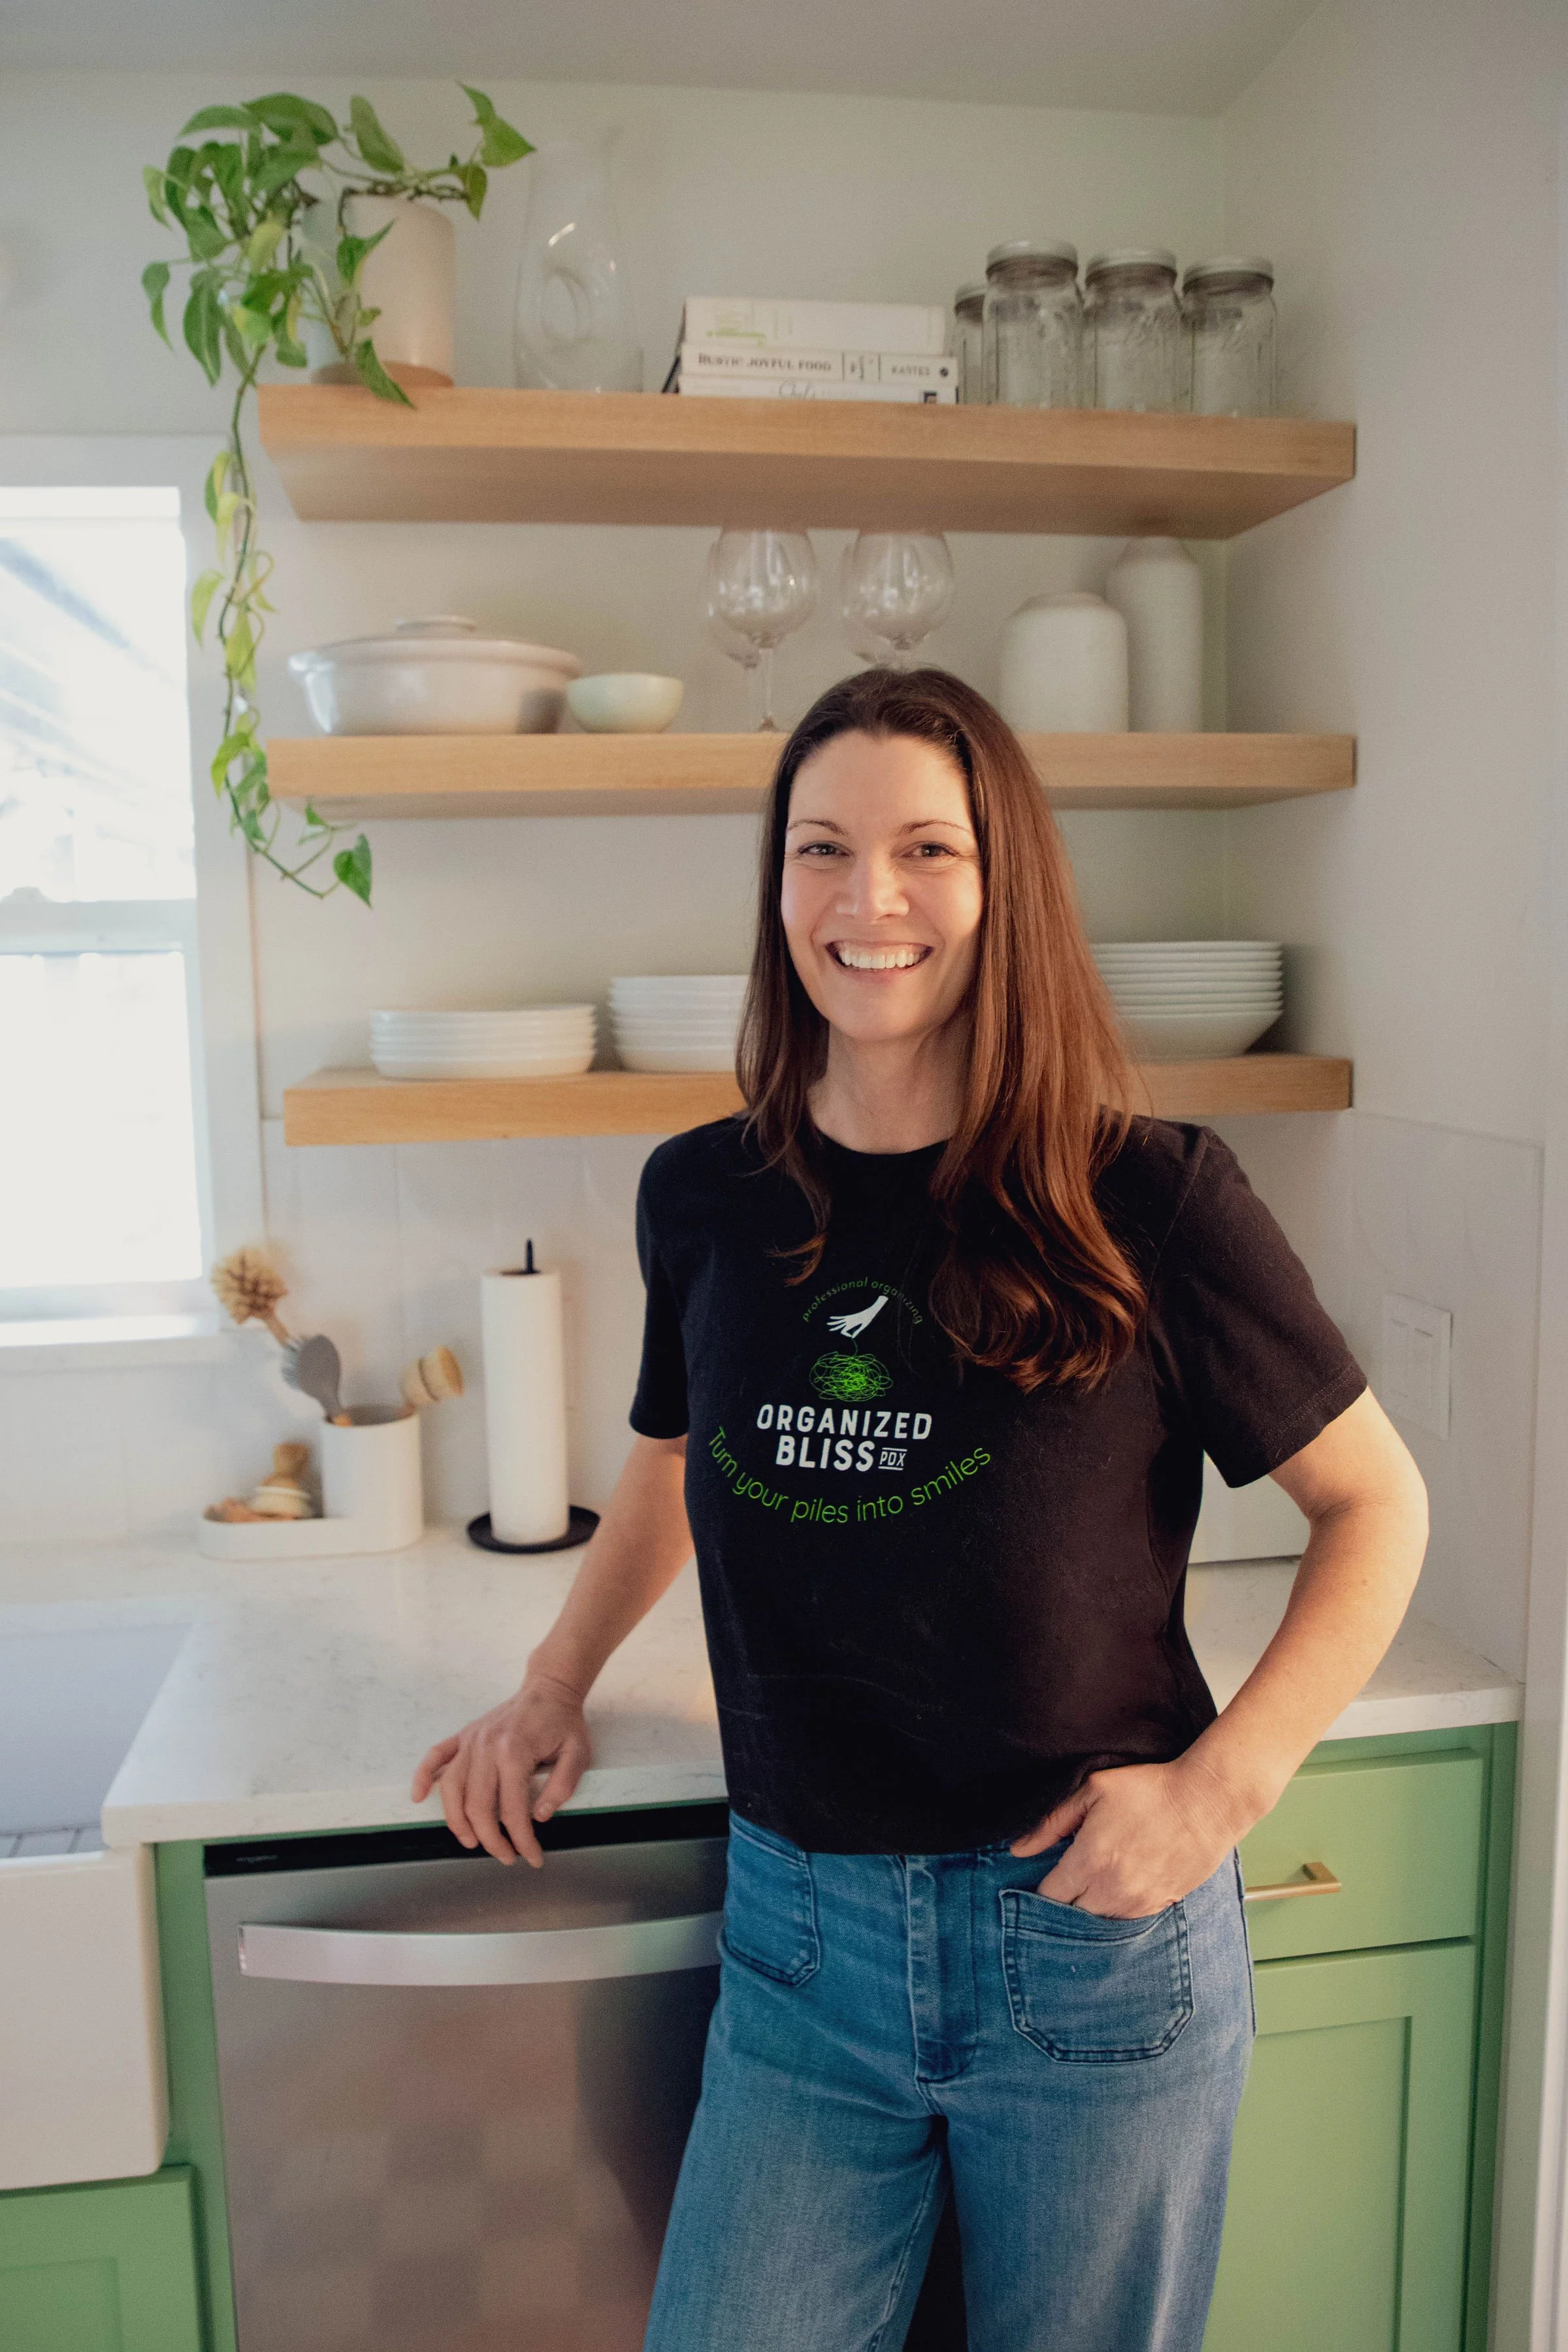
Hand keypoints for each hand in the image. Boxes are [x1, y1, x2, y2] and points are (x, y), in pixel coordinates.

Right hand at [410, 1671, 590, 1866]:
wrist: (549, 1688)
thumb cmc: (564, 1722)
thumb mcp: (578, 1754)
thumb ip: (562, 1786)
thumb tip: (539, 1816)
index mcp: (515, 1752)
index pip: (512, 1809)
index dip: (522, 1840)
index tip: (532, 1858)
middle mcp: (487, 1746)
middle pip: (477, 1806)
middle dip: (491, 1840)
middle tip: (506, 1856)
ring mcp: (472, 1740)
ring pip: (452, 1789)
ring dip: (457, 1821)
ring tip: (471, 1842)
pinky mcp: (464, 1735)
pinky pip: (435, 1756)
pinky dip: (424, 1776)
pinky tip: (419, 1796)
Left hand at [1011, 1753, 1252, 1917]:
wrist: (1206, 1801)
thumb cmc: (1149, 1789)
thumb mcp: (1093, 1790)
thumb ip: (1051, 1822)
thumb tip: (1017, 1850)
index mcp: (1091, 1859)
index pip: (1049, 1897)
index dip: (1040, 1890)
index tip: (1041, 1878)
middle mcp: (1112, 1889)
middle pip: (1071, 1916)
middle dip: (1064, 1900)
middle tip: (1065, 1880)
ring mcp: (1138, 1901)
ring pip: (1098, 1922)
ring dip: (1089, 1907)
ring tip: (1092, 1881)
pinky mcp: (1160, 1905)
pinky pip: (1126, 1920)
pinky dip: (1115, 1909)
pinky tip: (1117, 1886)